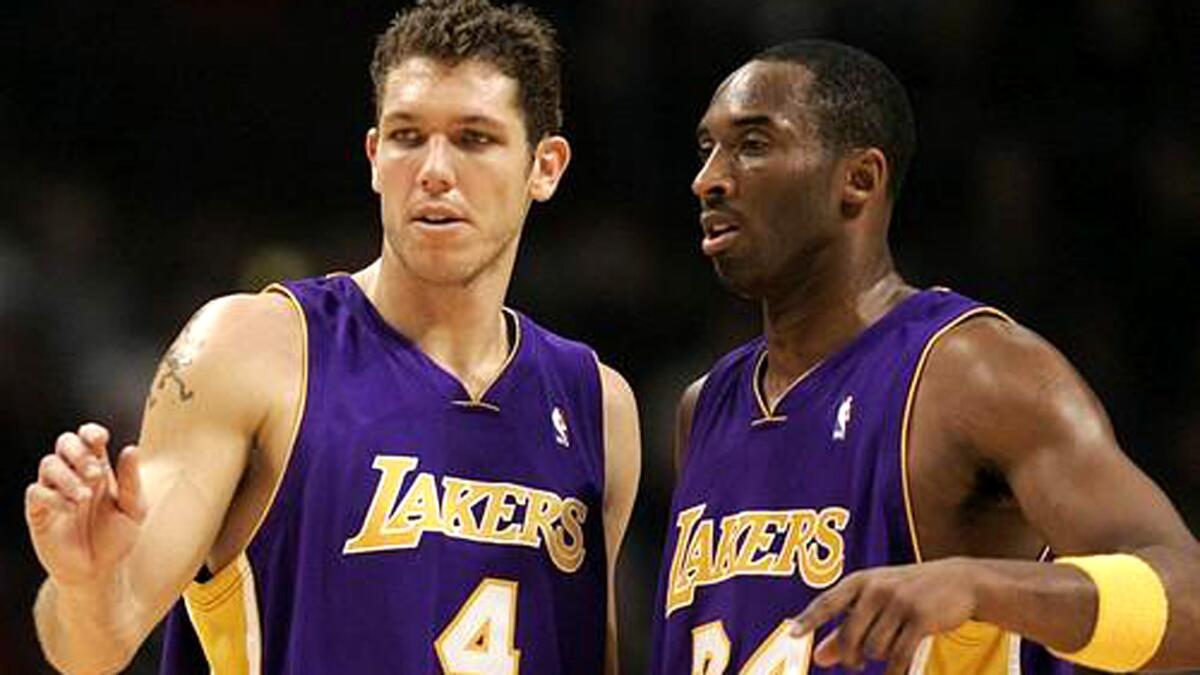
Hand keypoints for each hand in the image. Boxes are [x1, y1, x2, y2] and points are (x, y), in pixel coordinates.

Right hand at [25, 423, 147, 587]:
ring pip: (48, 463)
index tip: (100, 438)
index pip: (88, 439)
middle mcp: (75, 476)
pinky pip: (36, 492)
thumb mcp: (134, 510)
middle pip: (64, 443)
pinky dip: (53, 496)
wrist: (100, 573)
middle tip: (96, 475)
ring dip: (68, 476)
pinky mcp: (39, 513)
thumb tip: (131, 448)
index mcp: (99, 470)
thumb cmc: (117, 539)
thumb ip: (133, 481)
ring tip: (85, 497)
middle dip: (78, 452)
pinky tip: (70, 509)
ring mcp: (55, 493)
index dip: (90, 432)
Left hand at [789, 559, 980, 674]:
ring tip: (889, 649)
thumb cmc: (908, 592)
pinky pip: (899, 657)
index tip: (792, 636)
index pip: (827, 602)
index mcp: (861, 581)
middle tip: (855, 664)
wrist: (958, 581)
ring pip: (874, 648)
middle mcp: (876, 588)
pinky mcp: (921, 618)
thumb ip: (845, 628)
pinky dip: (895, 671)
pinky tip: (897, 673)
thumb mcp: (876, 602)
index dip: (809, 620)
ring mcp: (899, 602)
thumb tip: (818, 656)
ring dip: (879, 658)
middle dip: (850, 657)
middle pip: (850, 636)